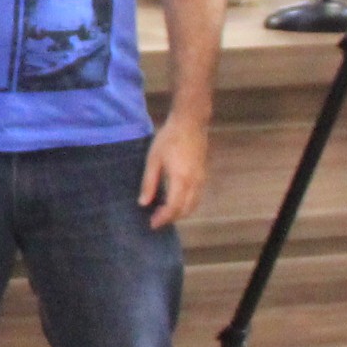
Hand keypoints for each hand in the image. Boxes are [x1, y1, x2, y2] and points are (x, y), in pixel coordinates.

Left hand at [141, 113, 208, 227]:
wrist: (190, 122)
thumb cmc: (169, 138)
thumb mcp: (153, 159)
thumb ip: (149, 183)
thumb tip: (143, 203)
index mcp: (181, 179)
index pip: (174, 208)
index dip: (163, 218)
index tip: (152, 224)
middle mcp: (195, 183)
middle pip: (185, 210)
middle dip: (171, 218)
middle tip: (156, 220)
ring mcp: (202, 179)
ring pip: (194, 205)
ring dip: (180, 212)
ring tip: (164, 213)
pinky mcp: (204, 175)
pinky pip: (197, 197)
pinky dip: (187, 204)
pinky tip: (175, 201)